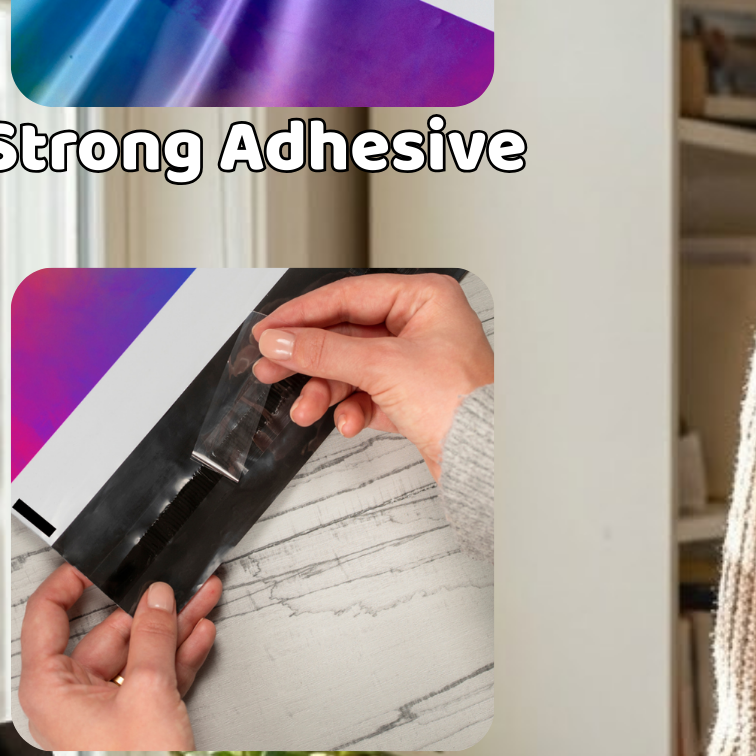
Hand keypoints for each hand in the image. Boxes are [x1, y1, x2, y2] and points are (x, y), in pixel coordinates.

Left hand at [18, 567, 221, 751]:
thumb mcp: (148, 692)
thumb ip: (155, 638)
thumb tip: (158, 601)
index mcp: (49, 687)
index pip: (47, 618)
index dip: (69, 585)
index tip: (94, 564)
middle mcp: (71, 695)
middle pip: (107, 635)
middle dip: (147, 610)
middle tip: (174, 585)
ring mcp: (105, 707)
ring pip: (139, 654)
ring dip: (172, 629)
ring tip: (200, 600)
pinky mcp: (136, 718)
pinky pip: (156, 676)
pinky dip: (179, 656)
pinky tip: (198, 633)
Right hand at [251, 273, 493, 482]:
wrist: (487, 460)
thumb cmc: (464, 405)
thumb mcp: (383, 368)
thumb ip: (325, 352)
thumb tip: (282, 340)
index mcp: (426, 299)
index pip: (350, 295)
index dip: (303, 313)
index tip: (269, 329)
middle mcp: (423, 326)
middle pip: (347, 334)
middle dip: (309, 357)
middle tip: (271, 367)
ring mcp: (418, 361)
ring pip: (353, 367)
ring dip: (326, 390)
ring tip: (307, 408)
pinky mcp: (413, 395)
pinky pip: (368, 393)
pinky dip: (353, 409)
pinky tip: (349, 422)